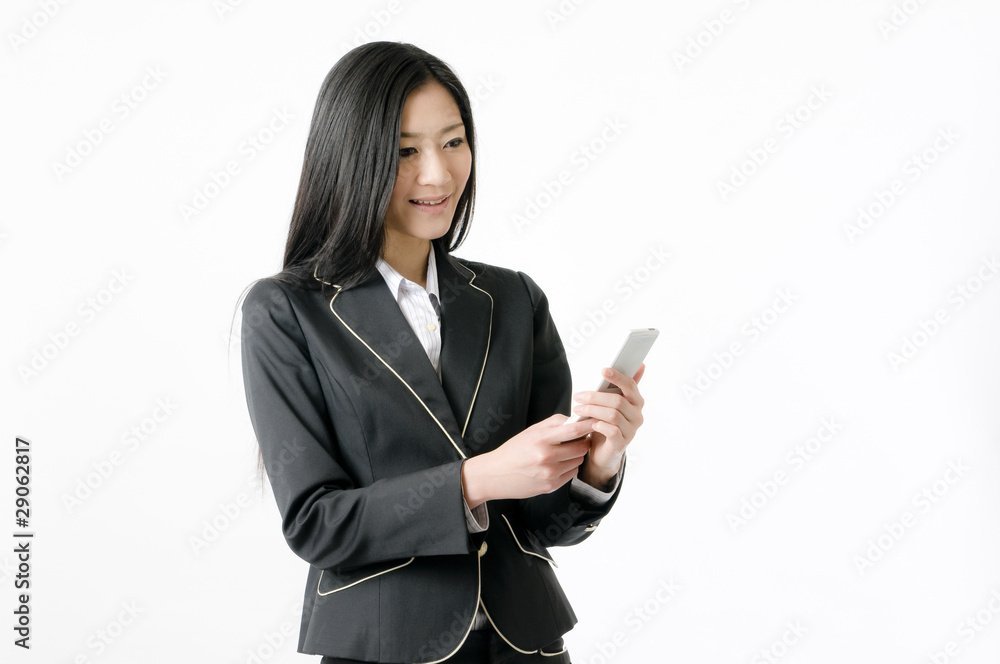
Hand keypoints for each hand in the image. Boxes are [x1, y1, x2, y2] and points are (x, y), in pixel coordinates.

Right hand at [461, 414, 594, 508]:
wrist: (496, 475)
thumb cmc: (513, 450)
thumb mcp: (530, 431)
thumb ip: (553, 423)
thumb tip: (574, 418)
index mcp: (541, 439)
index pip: (574, 430)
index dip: (589, 425)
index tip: (597, 421)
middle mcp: (546, 457)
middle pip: (581, 447)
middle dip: (584, 441)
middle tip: (581, 437)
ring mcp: (550, 474)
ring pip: (578, 461)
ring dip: (577, 454)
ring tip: (565, 451)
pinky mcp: (551, 486)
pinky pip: (571, 473)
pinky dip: (569, 467)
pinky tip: (558, 463)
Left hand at [574, 364, 645, 487]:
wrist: (603, 452)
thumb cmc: (606, 423)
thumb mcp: (611, 403)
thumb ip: (620, 386)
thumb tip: (640, 365)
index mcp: (636, 402)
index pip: (631, 386)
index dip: (617, 377)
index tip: (603, 371)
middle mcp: (637, 416)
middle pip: (618, 400)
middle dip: (595, 397)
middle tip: (578, 397)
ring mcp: (631, 431)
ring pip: (613, 414)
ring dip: (592, 410)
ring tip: (578, 410)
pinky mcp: (621, 444)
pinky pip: (611, 430)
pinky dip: (598, 425)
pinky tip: (590, 424)